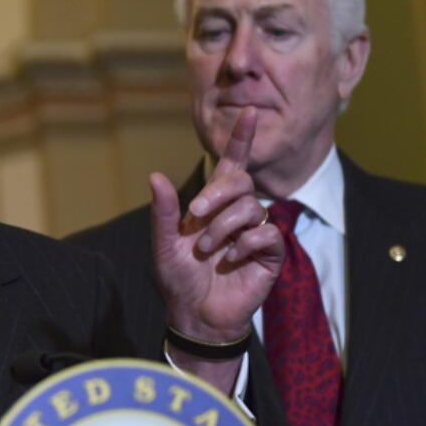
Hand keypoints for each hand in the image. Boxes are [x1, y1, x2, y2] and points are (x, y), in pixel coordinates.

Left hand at [150, 108, 282, 387]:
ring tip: (207, 250)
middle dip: (218, 194)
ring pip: (252, 208)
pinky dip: (246, 244)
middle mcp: (236, 214)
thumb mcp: (163, 244)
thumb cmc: (179, 279)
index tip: (250, 111)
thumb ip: (164, 212)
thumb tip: (155, 175)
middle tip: (196, 216)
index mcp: (212, 206)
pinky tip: (232, 258)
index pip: (231, 165)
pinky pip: (268, 234)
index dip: (241, 139)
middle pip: (241, 182)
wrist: (194, 314)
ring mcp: (255, 233)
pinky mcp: (270, 255)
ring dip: (224, 228)